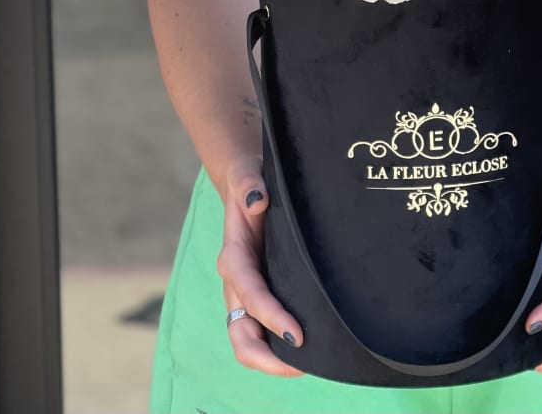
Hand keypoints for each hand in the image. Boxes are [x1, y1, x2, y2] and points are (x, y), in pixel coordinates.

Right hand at [217, 156, 304, 376]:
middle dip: (266, 357)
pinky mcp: (258, 295)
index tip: (297, 336)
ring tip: (307, 366)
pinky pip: (259, 332)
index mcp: (234, 256)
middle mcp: (236, 282)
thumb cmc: (251, 181)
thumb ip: (250, 186)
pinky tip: (303, 352)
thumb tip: (258, 202)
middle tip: (303, 366)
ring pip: (247, 340)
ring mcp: (245, 293)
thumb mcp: (249, 174)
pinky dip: (275, 348)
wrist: (248, 186)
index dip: (271, 318)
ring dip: (270, 360)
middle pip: (240, 333)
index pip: (251, 295)